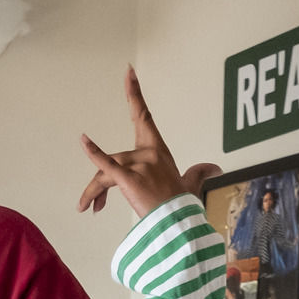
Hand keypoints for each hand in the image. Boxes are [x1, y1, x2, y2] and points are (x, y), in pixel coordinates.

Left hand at [77, 66, 216, 217]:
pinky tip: (84, 141)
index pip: (144, 116)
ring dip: (93, 192)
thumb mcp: (189, 186)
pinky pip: (106, 166)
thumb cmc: (181, 206)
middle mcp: (148, 153)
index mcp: (158, 151)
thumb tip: (215, 167)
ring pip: (105, 173)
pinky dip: (93, 152)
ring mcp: (139, 164)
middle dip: (98, 174)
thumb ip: (198, 173)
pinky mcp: (129, 178)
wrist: (178, 225)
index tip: (128, 73)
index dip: (134, 94)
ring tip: (88, 208)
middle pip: (113, 159)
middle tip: (94, 200)